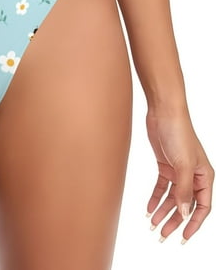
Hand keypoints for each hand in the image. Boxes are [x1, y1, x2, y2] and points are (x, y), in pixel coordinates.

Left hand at [145, 104, 213, 242]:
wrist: (164, 114)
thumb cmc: (179, 135)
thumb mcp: (182, 165)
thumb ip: (184, 191)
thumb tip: (185, 215)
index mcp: (204, 177)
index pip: (202, 207)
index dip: (193, 224)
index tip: (182, 237)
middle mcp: (192, 176)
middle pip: (185, 205)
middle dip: (174, 221)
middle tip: (162, 235)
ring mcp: (178, 171)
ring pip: (172, 198)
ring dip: (162, 211)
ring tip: (152, 225)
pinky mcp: (164, 165)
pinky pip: (161, 187)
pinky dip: (155, 198)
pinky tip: (148, 209)